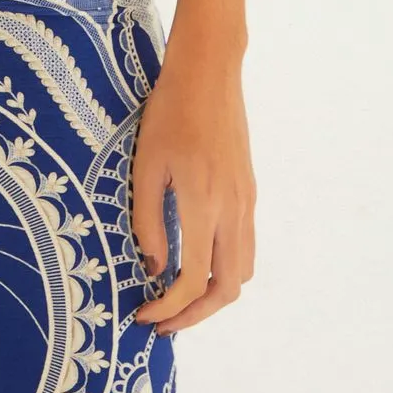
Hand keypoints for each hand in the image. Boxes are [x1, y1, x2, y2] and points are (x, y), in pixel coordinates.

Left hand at [129, 39, 255, 335]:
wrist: (209, 72)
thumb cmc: (169, 112)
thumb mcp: (146, 164)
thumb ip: (149, 220)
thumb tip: (155, 269)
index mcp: (204, 204)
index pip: (193, 280)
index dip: (169, 308)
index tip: (144, 315)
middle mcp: (233, 209)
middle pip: (229, 287)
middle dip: (197, 314)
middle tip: (163, 320)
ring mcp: (246, 200)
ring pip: (243, 269)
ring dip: (214, 294)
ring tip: (179, 297)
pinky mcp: (248, 190)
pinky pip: (245, 245)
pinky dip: (225, 267)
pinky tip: (196, 259)